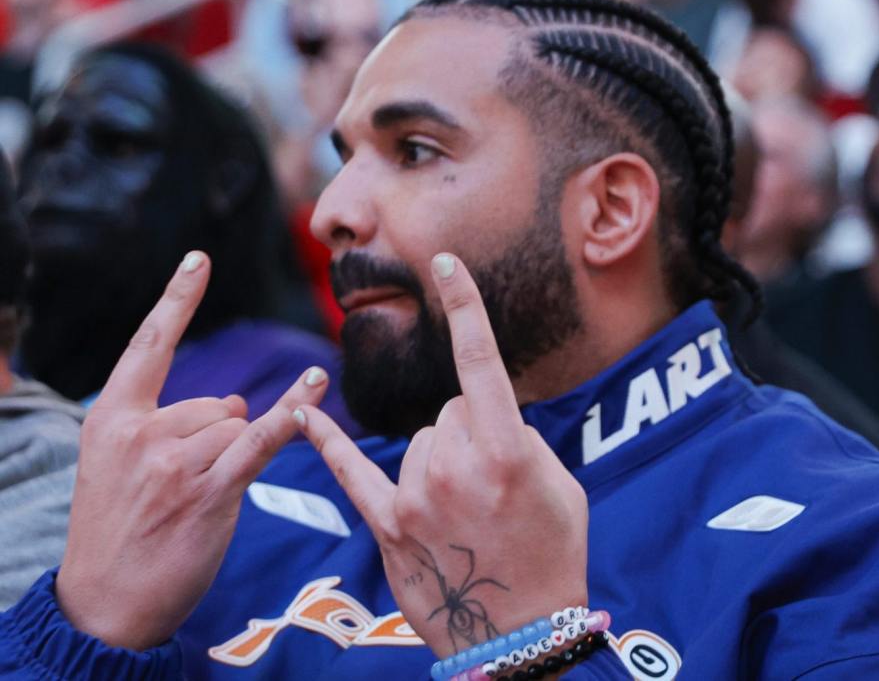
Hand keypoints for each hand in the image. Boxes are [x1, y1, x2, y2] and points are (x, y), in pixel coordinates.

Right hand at [55, 252, 330, 649]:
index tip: (199, 259)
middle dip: (215, 439)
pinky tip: (316, 386)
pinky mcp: (210, 491)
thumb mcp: (119, 466)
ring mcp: (175, 462)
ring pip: (235, 426)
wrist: (104, 602)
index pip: (149, 345)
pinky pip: (261, 440)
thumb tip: (233, 401)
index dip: (177, 300)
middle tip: (181, 488)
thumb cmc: (117, 530)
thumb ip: (171, 424)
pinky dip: (292, 413)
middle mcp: (142, 432)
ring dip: (230, 461)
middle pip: (215, 403)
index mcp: (111, 418)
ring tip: (193, 502)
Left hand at [298, 253, 588, 657]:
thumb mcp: (559, 485)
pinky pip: (352, 473)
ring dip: (436, 460)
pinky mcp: (388, 526)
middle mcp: (455, 467)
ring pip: (415, 441)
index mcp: (506, 451)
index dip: (465, 305)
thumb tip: (482, 415)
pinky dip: (328, 444)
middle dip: (466, 432)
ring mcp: (416, 497)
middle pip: (446, 410)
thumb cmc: (553, 554)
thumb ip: (518, 437)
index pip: (479, 361)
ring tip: (462, 510)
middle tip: (489, 483)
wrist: (522, 636)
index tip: (445, 260)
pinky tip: (301, 416)